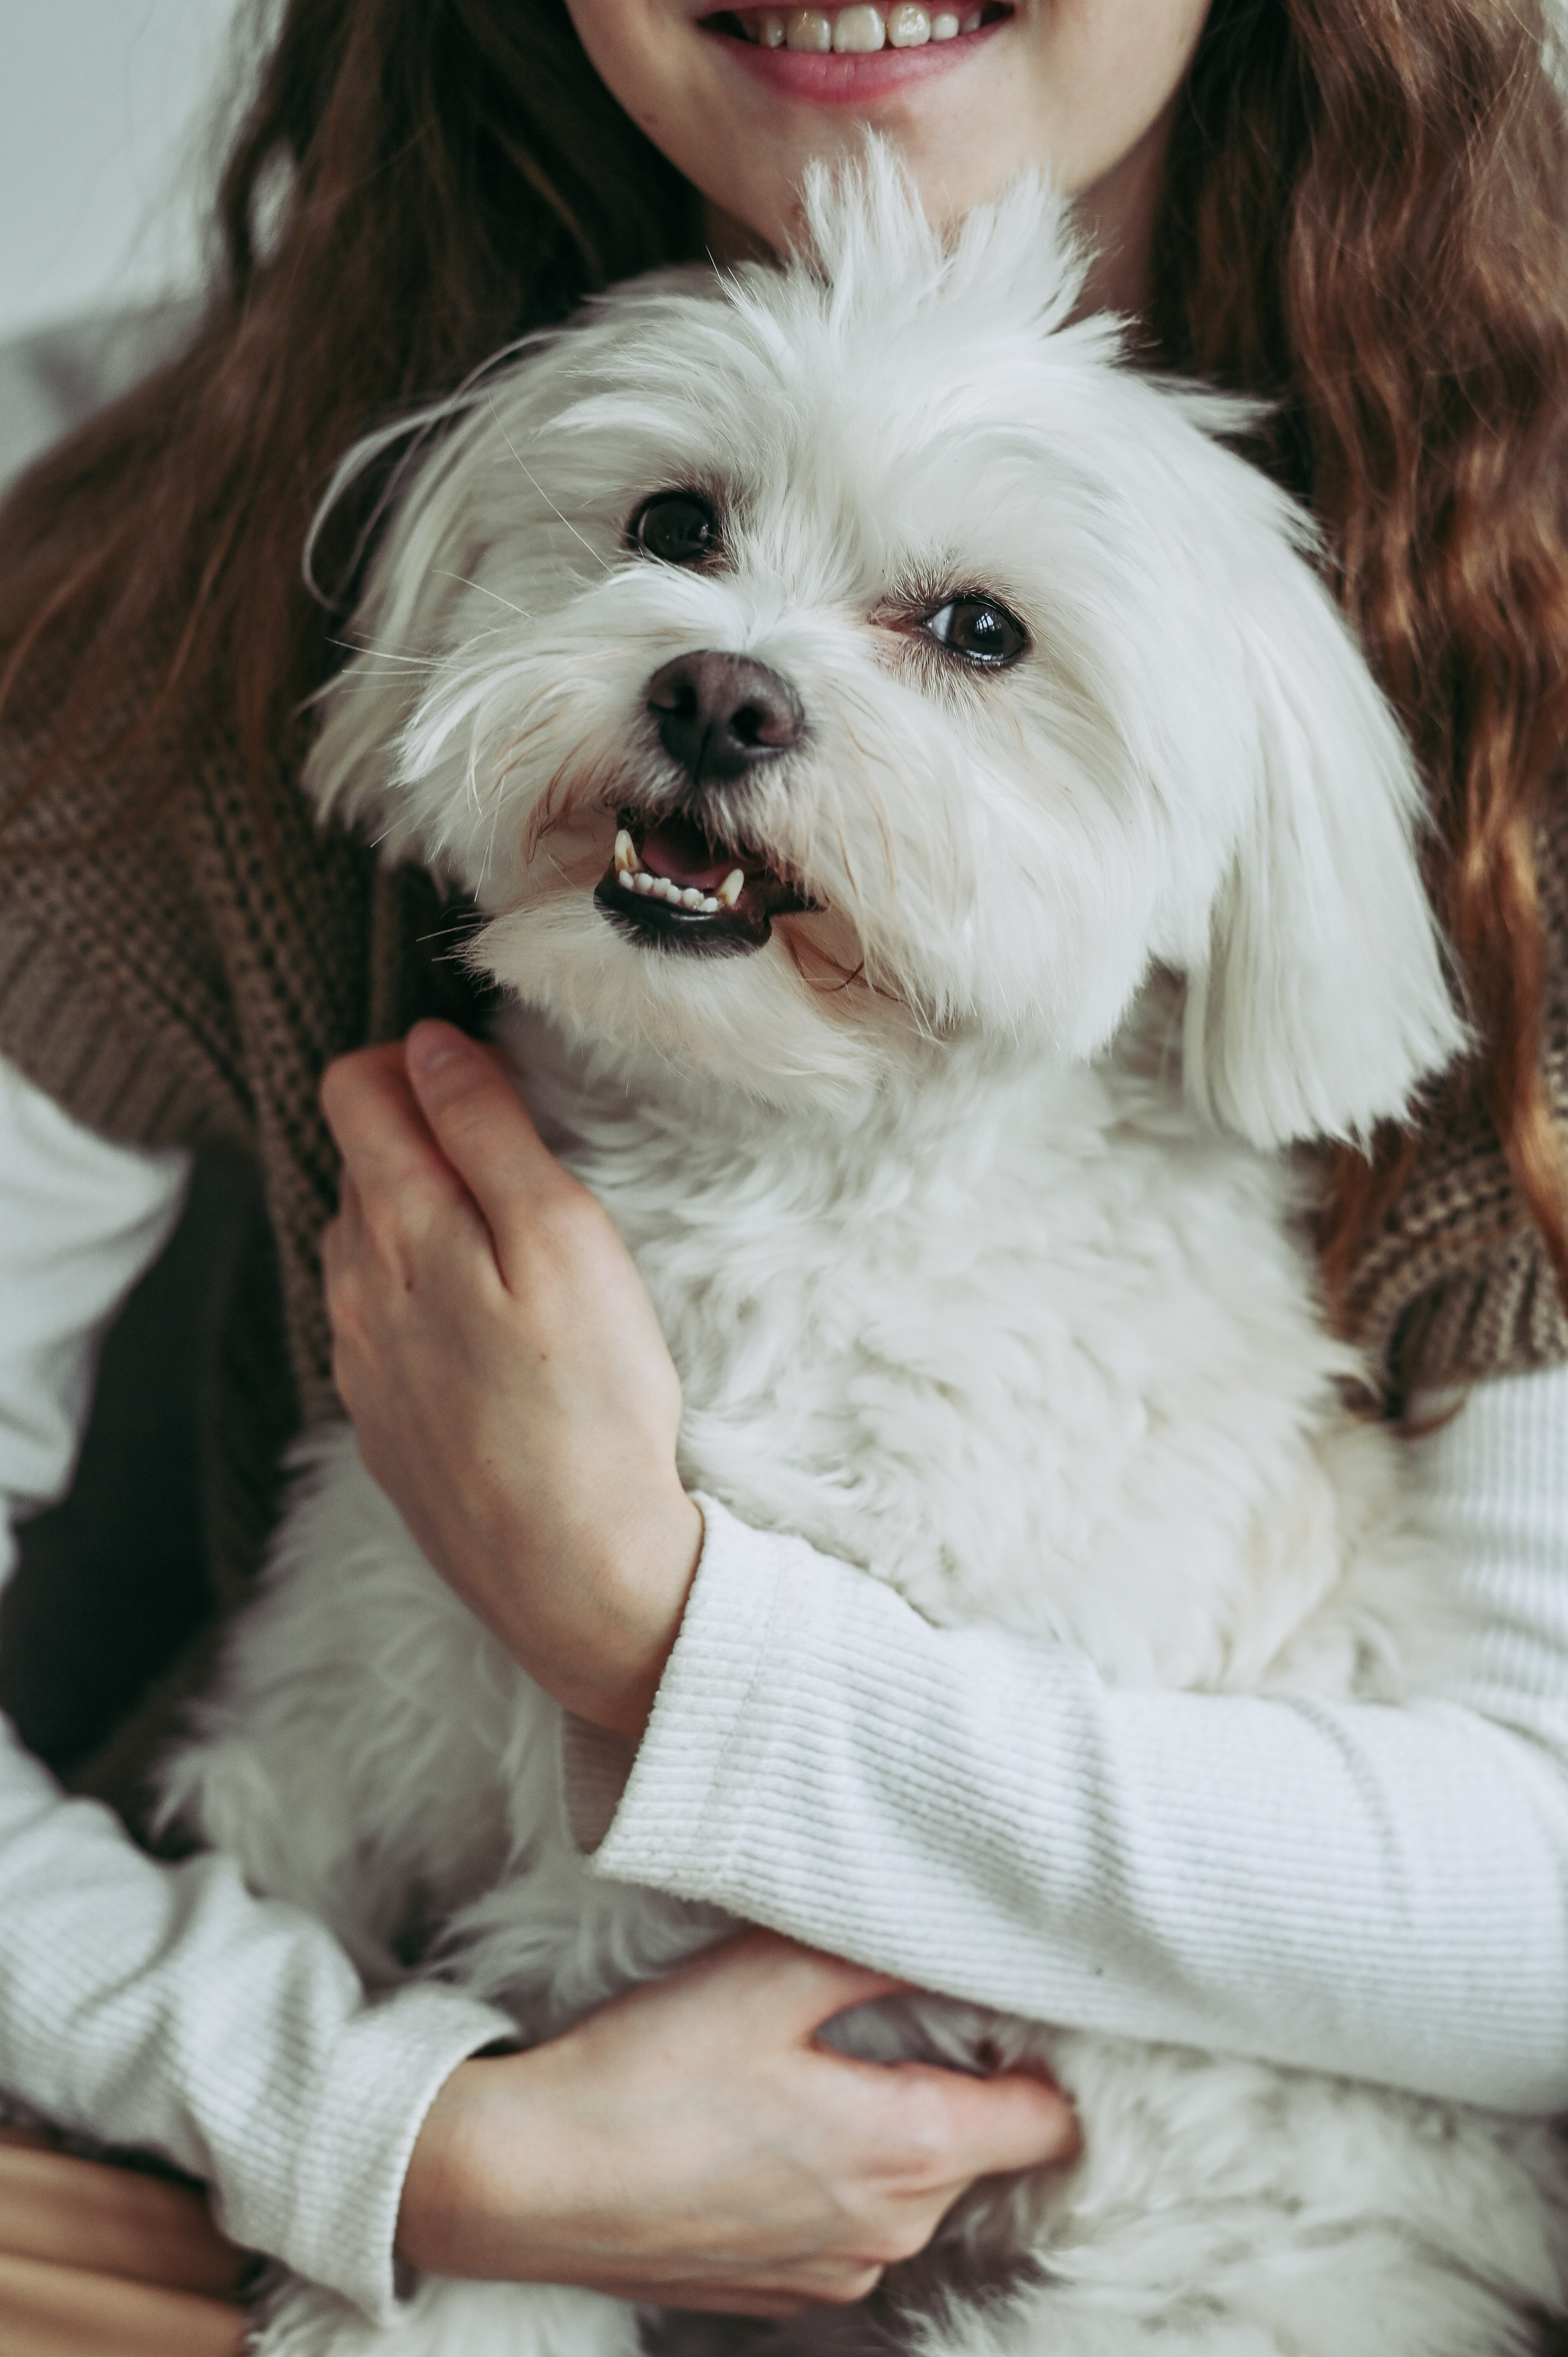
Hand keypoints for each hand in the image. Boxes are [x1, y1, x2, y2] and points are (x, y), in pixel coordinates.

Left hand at [320, 1020, 701, 1735]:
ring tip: (510, 1249)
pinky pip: (381, 1326)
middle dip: (423, 1139)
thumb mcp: (561, 1236)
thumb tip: (427, 1043)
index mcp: (394, 1224)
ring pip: (365, 1246)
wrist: (575, 1576)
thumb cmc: (588, 1402)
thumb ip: (486, 1129)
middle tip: (520, 1167)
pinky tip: (490, 1336)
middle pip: (359, 1164)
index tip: (494, 1085)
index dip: (420, 1063)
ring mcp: (361, 1362)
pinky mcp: (385, 1424)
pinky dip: (423, 1301)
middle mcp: (353, 1286)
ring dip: (421, 1222)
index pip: (354, 1089)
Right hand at [397, 1931, 1078, 2312]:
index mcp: (906, 2151)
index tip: (1005, 2007)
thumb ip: (874, 1949)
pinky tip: (768, 2123)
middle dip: (957, 2085)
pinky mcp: (781, 2287)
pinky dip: (834, 2174)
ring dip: (890, 2130)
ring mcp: (834, 2271)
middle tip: (892, 2014)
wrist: (528, 2181)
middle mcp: (890, 2231)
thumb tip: (952, 1925)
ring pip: (913, 2190)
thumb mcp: (767, 1977)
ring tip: (816, 2065)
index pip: (1049, 2125)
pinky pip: (850, 2224)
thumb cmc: (648, 2072)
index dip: (1040, 2059)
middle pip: (981, 2153)